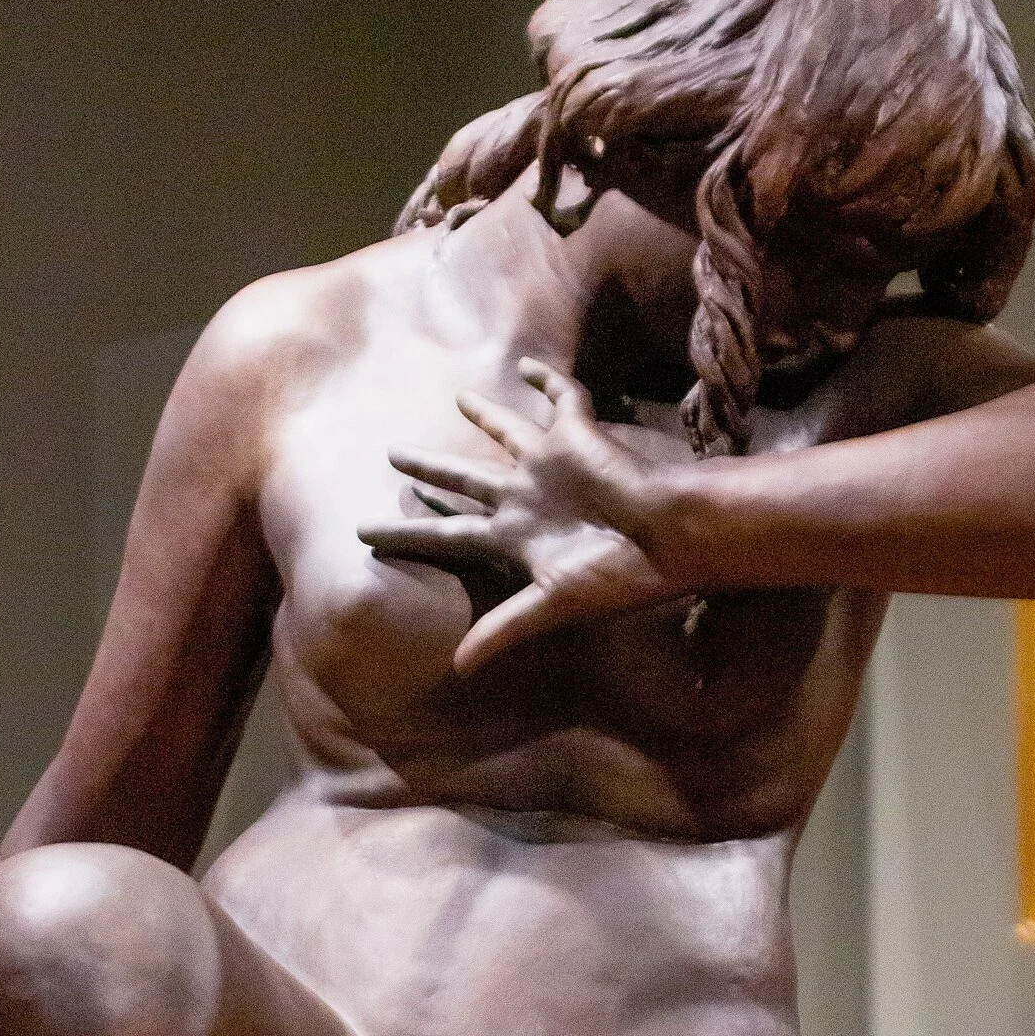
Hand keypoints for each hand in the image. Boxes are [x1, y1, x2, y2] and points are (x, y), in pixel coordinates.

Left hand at [358, 360, 686, 673]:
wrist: (669, 536)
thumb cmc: (616, 574)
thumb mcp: (551, 606)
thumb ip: (503, 630)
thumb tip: (457, 669)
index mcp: (514, 538)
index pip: (446, 534)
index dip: (406, 533)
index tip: (364, 535)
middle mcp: (526, 498)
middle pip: (464, 480)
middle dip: (430, 471)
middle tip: (392, 456)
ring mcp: (550, 466)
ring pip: (505, 433)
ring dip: (483, 415)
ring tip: (457, 398)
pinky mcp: (577, 436)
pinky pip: (561, 398)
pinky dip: (546, 382)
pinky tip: (528, 366)